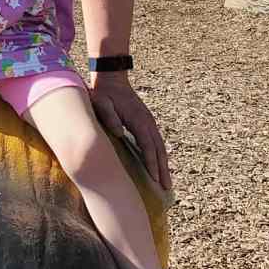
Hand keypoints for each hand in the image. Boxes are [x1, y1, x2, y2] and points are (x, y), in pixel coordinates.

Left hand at [87, 71, 170, 189]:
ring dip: (164, 166)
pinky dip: (160, 157)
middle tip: (166, 189)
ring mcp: (149, 123)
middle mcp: (148, 123)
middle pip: (159, 150)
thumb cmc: (104, 93)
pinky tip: (159, 168)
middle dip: (163, 170)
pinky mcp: (147, 124)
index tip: (155, 179)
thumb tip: (119, 133)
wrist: (112, 79)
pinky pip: (156, 144)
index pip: (148, 146)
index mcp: (139, 120)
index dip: (152, 163)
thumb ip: (109, 117)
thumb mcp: (101, 103)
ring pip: (160, 148)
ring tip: (166, 184)